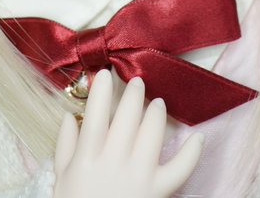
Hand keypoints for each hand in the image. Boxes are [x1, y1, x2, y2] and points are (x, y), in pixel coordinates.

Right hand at [52, 70, 203, 197]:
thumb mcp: (62, 178)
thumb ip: (64, 146)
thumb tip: (68, 116)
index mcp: (87, 159)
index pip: (95, 117)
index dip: (101, 92)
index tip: (104, 73)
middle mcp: (114, 163)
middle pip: (127, 119)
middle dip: (133, 95)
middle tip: (137, 82)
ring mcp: (139, 176)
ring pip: (152, 133)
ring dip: (156, 113)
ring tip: (157, 103)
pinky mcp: (159, 190)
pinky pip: (181, 168)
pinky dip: (192, 152)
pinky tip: (197, 138)